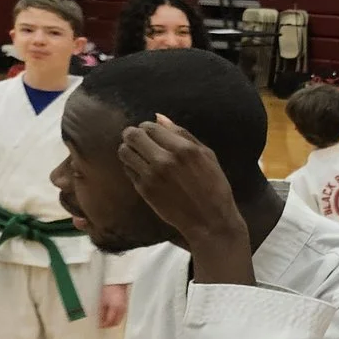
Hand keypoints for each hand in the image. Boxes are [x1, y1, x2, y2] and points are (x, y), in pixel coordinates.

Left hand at [96, 282, 129, 330]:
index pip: (109, 322)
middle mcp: (122, 310)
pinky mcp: (125, 307)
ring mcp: (124, 309)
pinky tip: (110, 314)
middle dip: (108, 325)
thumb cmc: (108, 289)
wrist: (117, 282)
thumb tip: (98, 320)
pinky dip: (115, 317)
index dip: (103, 325)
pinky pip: (120, 316)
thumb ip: (100, 312)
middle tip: (101, 324)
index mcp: (115, 308)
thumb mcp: (101, 301)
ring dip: (112, 321)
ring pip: (118, 320)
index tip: (98, 325)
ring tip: (104, 319)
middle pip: (115, 323)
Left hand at [118, 116, 244, 244]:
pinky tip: (143, 171)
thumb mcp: (207, 155)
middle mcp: (164, 160)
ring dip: (129, 150)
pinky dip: (132, 166)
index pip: (151, 127)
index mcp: (183, 149)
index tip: (151, 134)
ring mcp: (151, 175)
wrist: (209, 221)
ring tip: (139, 155)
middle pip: (132, 135)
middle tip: (139, 141)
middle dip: (133, 135)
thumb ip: (183, 134)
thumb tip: (159, 118)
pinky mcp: (144, 190)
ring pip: (124, 152)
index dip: (148, 128)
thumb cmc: (214, 187)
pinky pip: (128, 170)